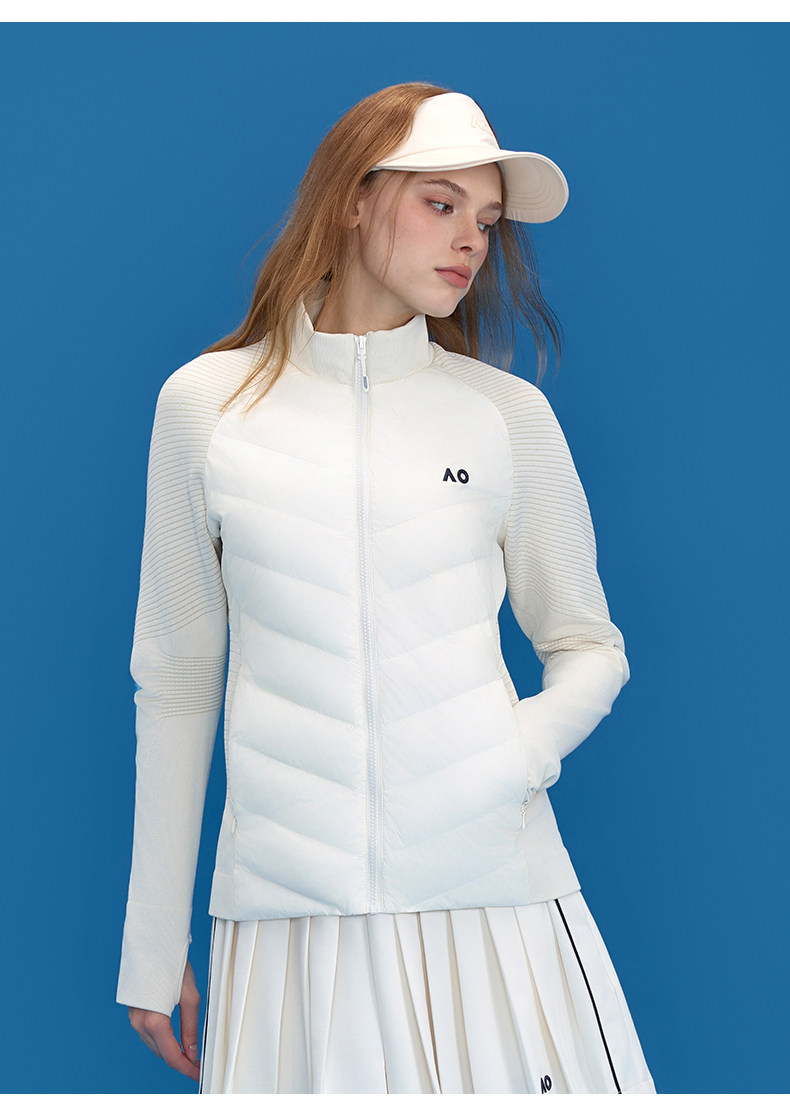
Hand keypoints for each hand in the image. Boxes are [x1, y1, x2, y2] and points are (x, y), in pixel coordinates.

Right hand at [128, 959, 200, 1081]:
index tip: (199, 1073)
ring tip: (189, 1054)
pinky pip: (148, 1035)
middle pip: (162, 1054)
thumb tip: (192, 1051)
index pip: (172, 1056)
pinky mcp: (133, 1013)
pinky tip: (173, 1039)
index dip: (187, 1069)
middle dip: (180, 1062)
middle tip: (198, 1065)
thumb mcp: (189, 996)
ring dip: (170, 1052)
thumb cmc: (172, 965)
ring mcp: (133, 1019)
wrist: (152, 944)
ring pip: (154, 1046)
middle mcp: (140, 1024)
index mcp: (154, 1021)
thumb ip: (190, 1028)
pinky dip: (161, 1041)